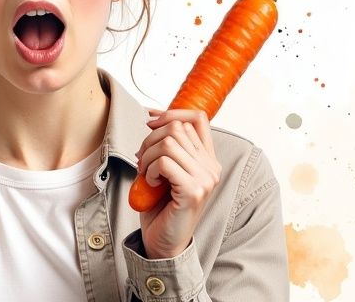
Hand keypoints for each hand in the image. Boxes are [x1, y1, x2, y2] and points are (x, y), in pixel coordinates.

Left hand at [134, 109, 221, 258]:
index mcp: (207, 159)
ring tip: (147, 173)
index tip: (150, 119)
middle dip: (150, 140)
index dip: (172, 112)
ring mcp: (206, 179)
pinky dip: (150, 169)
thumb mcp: (166, 169)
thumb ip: (169, 147)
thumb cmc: (161, 207)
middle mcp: (212, 167)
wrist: (163, 242)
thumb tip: (153, 118)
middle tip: (142, 160)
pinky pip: (164, 162)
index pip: (198, 118)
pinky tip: (151, 183)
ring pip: (169, 142)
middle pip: (177, 128)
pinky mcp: (194, 191)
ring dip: (148, 156)